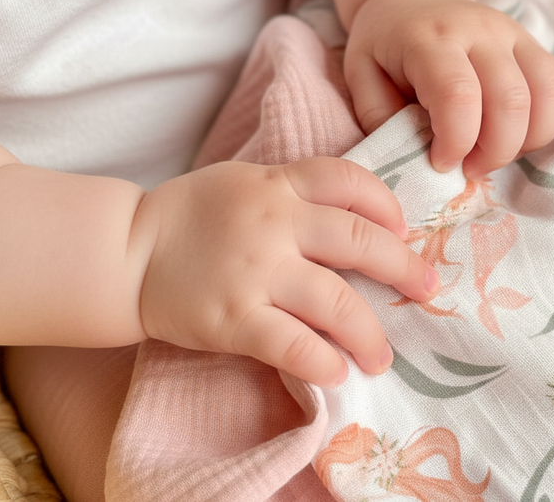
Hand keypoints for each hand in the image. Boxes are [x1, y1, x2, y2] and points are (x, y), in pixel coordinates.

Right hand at [135, 157, 438, 386]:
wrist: (126, 251)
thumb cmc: (190, 215)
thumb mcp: (243, 181)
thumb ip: (293, 191)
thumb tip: (356, 216)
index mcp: (277, 185)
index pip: (348, 181)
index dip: (385, 204)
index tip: (402, 229)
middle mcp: (274, 223)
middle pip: (359, 241)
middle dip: (404, 268)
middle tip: (427, 289)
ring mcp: (255, 272)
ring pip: (335, 301)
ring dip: (370, 334)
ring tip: (383, 357)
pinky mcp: (234, 318)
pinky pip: (293, 344)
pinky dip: (323, 361)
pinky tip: (338, 372)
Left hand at [344, 0, 553, 178]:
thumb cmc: (385, 45)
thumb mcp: (359, 75)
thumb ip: (378, 116)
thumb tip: (413, 154)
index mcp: (430, 38)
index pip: (458, 94)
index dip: (457, 141)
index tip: (441, 163)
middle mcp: (480, 31)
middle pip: (510, 100)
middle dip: (494, 152)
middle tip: (469, 167)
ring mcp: (514, 33)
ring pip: (547, 94)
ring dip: (527, 141)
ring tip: (494, 153)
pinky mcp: (534, 43)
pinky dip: (548, 122)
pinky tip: (517, 135)